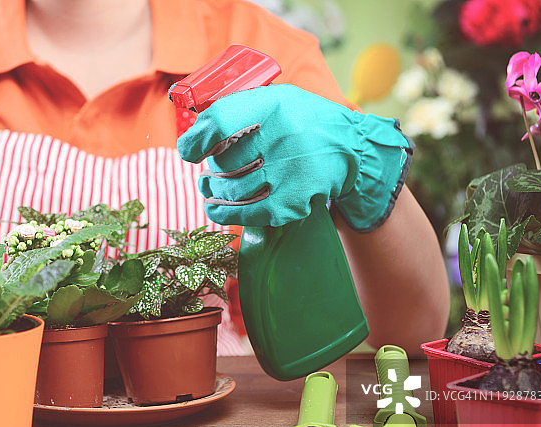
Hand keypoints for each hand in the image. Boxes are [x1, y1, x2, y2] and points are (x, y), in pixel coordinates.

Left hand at [176, 84, 412, 230]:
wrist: (351, 149)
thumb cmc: (302, 123)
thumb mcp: (276, 100)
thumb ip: (238, 109)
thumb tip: (193, 136)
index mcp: (274, 104)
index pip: (220, 120)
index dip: (197, 139)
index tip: (189, 150)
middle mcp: (283, 136)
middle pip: (223, 161)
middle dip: (210, 170)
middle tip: (208, 172)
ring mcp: (290, 171)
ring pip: (231, 189)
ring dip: (214, 192)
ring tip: (210, 188)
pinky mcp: (293, 201)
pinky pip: (247, 212)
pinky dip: (225, 213)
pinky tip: (215, 208)